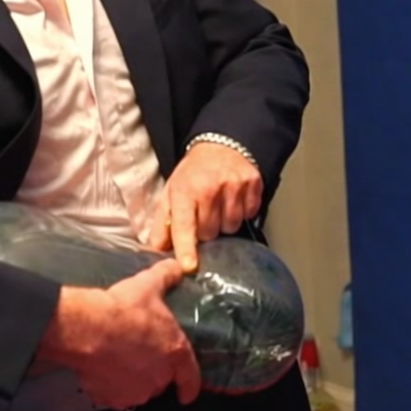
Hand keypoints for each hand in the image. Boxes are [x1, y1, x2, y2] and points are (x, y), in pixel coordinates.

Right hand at [39, 259, 200, 410]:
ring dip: (132, 379)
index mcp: (175, 353)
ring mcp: (133, 391)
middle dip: (154, 371)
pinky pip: (113, 395)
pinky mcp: (109, 398)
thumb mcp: (149, 285)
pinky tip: (104, 367)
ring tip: (121, 358)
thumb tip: (176, 267)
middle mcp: (158, 378)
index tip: (187, 394)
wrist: (87, 329)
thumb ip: (167, 276)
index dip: (189, 386)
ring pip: (137, 389)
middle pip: (161, 382)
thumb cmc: (122, 309)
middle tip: (141, 353)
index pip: (190, 379)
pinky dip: (110, 385)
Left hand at [148, 141, 263, 271]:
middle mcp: (210, 188)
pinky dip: (242, 212)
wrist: (221, 145)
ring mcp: (234, 186)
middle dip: (206, 231)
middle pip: (210, 232)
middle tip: (203, 215)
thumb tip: (157, 250)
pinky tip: (234, 201)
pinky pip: (249, 214)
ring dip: (225, 223)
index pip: (185, 225)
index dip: (186, 247)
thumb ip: (162, 223)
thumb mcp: (171, 192)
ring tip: (219, 208)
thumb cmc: (193, 173)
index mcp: (185, 191)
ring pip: (232, 226)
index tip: (189, 265)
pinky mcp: (253, 184)